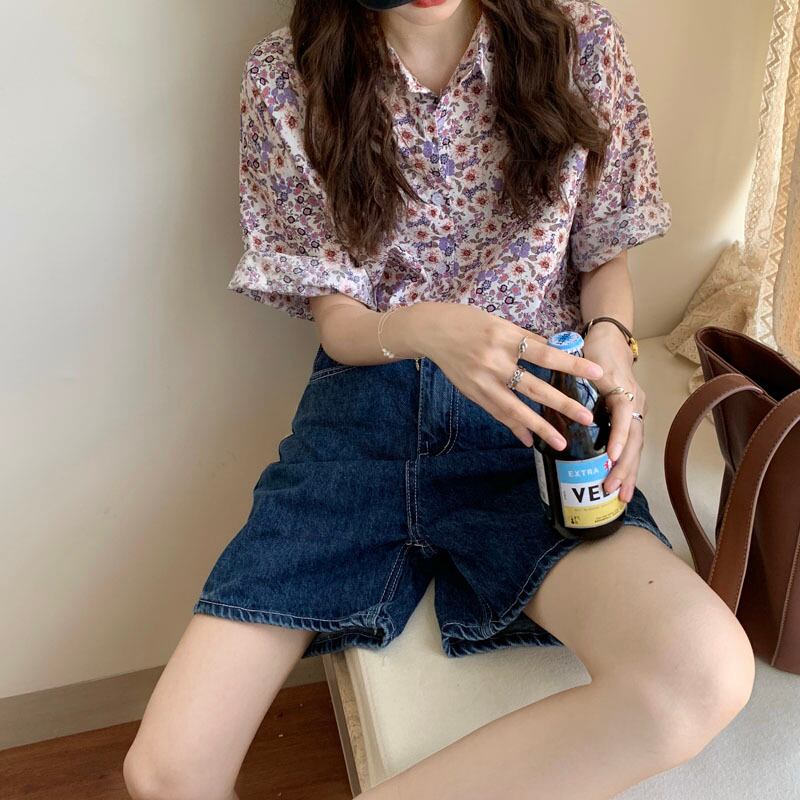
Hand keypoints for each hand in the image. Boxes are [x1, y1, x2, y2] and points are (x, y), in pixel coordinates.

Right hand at [410, 303, 604, 449]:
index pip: (545, 354)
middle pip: (534, 386)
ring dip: (539, 427)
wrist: (432, 331)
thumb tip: (556, 351)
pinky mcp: (473, 393)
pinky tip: (529, 440)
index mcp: (505, 339)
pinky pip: (498, 413)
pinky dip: (514, 427)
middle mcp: (494, 362)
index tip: (597, 373)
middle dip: (562, 404)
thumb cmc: (468, 321)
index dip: (572, 364)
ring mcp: (482, 381)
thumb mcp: (500, 323)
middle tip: (586, 417)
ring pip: (515, 408)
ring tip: (561, 442)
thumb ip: (525, 339)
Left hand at [581, 323, 646, 503]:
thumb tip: (551, 386)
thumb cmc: (596, 350)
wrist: (610, 339)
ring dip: (629, 472)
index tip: (611, 457)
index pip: (625, 418)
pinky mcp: (630, 419)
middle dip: (624, 467)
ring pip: (636, 447)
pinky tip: (621, 484)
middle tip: (611, 488)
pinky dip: (627, 466)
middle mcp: (635, 404)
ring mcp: (635, 413)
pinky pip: (631, 445)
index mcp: (624, 391)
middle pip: (634, 440)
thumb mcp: (586, 360)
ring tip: (621, 496)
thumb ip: (572, 371)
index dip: (619, 438)